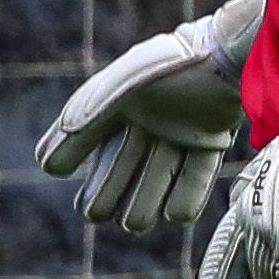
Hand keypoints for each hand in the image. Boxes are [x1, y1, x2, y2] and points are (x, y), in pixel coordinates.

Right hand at [35, 0, 262, 235]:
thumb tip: (48, 164)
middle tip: (97, 213)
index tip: (65, 178)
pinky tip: (174, 213)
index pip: (85, 138)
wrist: (230, 55)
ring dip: (144, 205)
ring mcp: (178, 133)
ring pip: (156, 180)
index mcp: (118, 103)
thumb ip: (86, 117)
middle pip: (119, 170)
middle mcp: (146, 121)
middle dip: (106, 194)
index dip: (72, 158)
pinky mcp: (210, 141)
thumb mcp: (121, 86)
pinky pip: (195, 178)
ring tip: (135, 223)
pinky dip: (186, 199)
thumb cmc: (172, 66)